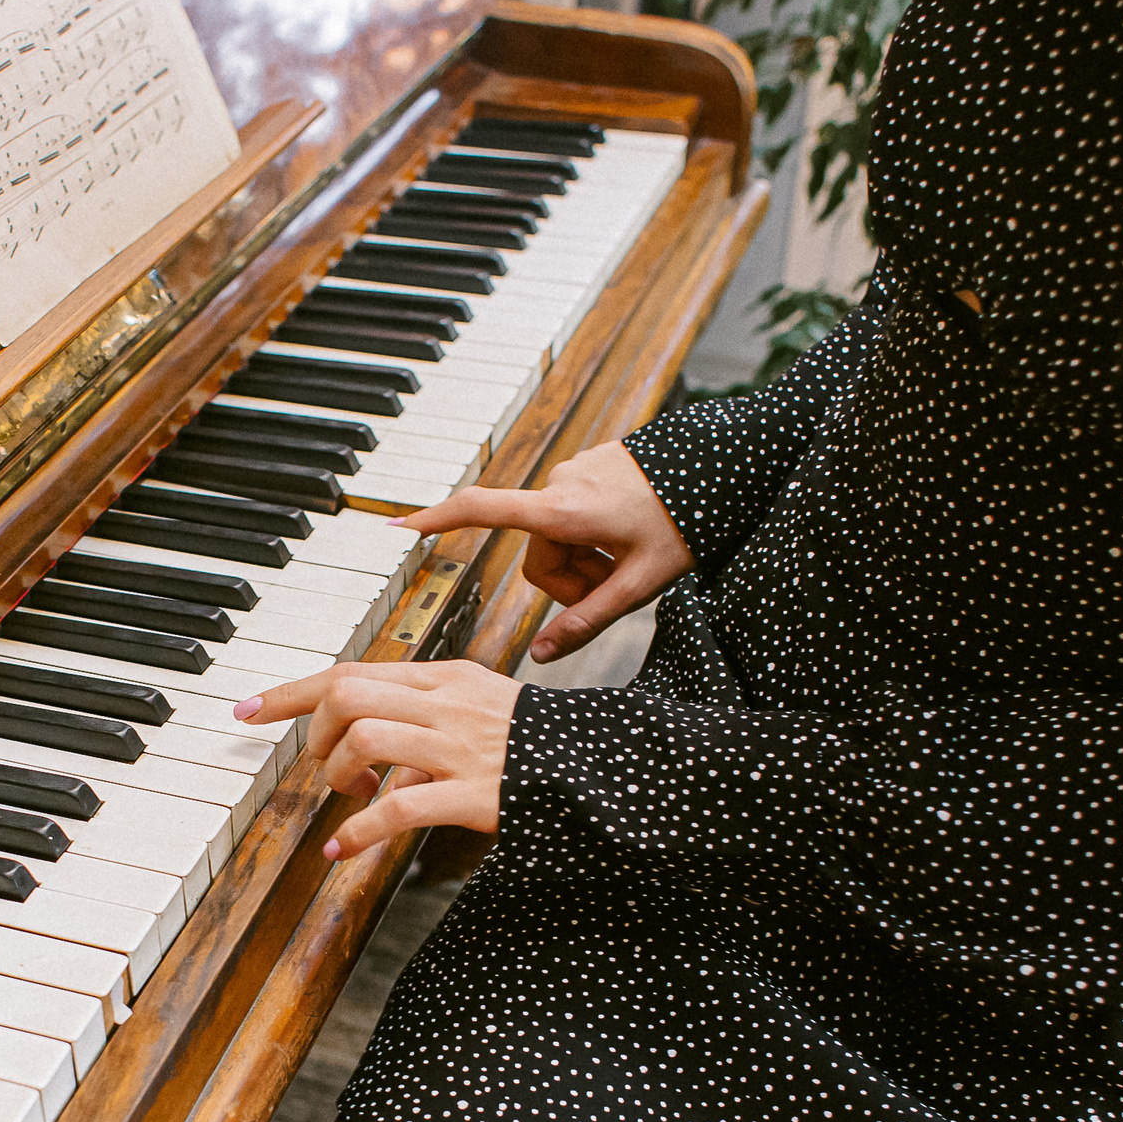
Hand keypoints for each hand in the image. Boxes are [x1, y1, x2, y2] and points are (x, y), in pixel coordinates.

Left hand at [236, 660, 521, 860]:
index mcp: (443, 677)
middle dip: (316, 735)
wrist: (597, 767)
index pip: (351, 670)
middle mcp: (446, 703)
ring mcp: (459, 747)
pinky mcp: (473, 793)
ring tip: (351, 797)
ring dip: (338, 774)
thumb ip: (424, 707)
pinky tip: (345, 849)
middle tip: (328, 768)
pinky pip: (399, 806)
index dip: (292, 691)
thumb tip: (368, 731)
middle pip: (347, 696)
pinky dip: (360, 831)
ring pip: (365, 739)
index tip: (250, 709)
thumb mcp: (479, 702)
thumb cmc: (533, 741)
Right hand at [397, 442, 691, 662]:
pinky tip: (629, 536)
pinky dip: (594, 537)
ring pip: (556, 541)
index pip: (484, 510)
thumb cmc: (684, 523)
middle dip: (570, 582)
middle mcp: (559, 486)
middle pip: (538, 558)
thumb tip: (544, 655)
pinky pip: (572, 517)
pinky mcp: (586, 470)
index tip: (401, 525)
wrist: (722, 466)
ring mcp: (572, 474)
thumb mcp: (639, 585)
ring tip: (630, 561)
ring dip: (585, 562)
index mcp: (563, 512)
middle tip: (617, 586)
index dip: (438, 520)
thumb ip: (587, 622)